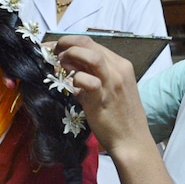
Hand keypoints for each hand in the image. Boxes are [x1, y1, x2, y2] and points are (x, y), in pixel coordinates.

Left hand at [54, 35, 150, 155]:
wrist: (132, 141)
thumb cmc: (120, 117)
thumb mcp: (109, 90)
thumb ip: (91, 77)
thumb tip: (67, 68)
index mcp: (121, 65)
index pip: (92, 43)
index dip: (70, 42)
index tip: (54, 48)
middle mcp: (118, 69)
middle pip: (89, 43)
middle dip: (65, 43)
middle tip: (52, 53)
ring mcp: (112, 83)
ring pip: (91, 55)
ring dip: (70, 55)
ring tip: (60, 65)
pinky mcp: (103, 98)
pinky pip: (87, 81)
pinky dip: (74, 79)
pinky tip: (70, 86)